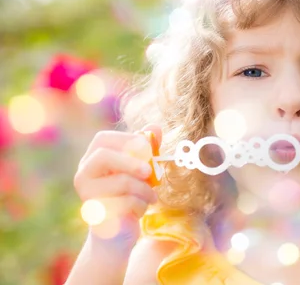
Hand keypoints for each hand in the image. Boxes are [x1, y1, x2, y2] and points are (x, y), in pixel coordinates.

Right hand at [74, 125, 161, 250]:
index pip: (102, 139)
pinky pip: (125, 202)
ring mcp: (87, 196)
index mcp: (92, 160)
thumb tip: (156, 126)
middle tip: (150, 172)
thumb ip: (147, 149)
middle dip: (132, 162)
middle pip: (103, 156)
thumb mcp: (140, 170)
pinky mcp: (96, 215)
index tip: (148, 149)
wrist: (118, 233)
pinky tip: (139, 210)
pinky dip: (141, 205)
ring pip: (121, 181)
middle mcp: (83, 175)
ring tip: (150, 196)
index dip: (127, 139)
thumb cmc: (129, 195)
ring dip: (144, 189)